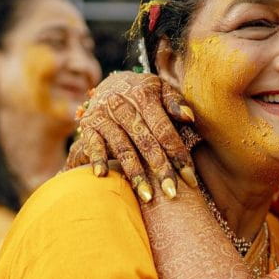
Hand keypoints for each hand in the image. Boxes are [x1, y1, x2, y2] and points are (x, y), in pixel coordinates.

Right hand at [66, 71, 197, 199]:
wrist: (112, 82)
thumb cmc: (145, 93)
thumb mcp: (161, 90)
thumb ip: (175, 103)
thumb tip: (189, 118)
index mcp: (144, 95)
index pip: (164, 130)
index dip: (178, 154)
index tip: (190, 178)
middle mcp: (122, 104)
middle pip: (145, 141)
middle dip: (160, 169)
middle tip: (172, 193)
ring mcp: (104, 116)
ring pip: (123, 148)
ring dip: (135, 173)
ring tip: (148, 196)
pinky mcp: (89, 125)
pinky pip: (93, 144)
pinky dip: (97, 159)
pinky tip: (103, 175)